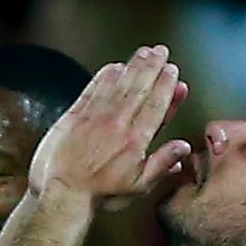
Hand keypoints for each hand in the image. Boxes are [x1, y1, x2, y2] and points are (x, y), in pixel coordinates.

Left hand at [29, 47, 192, 201]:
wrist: (62, 194)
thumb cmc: (100, 195)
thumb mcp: (138, 187)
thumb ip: (162, 164)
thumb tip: (184, 147)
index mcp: (136, 141)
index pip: (156, 105)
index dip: (166, 85)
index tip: (173, 70)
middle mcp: (117, 124)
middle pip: (139, 88)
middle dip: (152, 67)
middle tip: (161, 50)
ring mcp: (95, 117)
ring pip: (118, 84)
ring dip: (133, 66)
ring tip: (144, 52)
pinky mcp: (75, 115)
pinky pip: (93, 89)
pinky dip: (104, 76)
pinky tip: (114, 67)